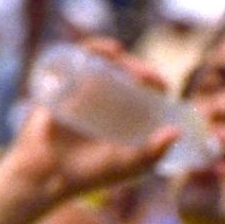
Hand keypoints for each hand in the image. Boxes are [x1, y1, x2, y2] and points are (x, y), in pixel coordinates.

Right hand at [0, 42, 179, 223]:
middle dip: (140, 70)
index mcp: (120, 116)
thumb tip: (177, 131)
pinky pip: (78, 59)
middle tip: (148, 78)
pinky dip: (95, 49)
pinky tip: (112, 50)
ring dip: (121, 57)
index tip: (163, 87)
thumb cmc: (89, 174)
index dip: (155, 85)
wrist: (47, 175)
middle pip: (125, 74)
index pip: (143, 92)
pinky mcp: (60, 84)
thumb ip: (154, 152)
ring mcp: (80, 91)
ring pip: (104, 63)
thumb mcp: (129, 164)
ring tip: (132, 63)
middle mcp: (102, 100)